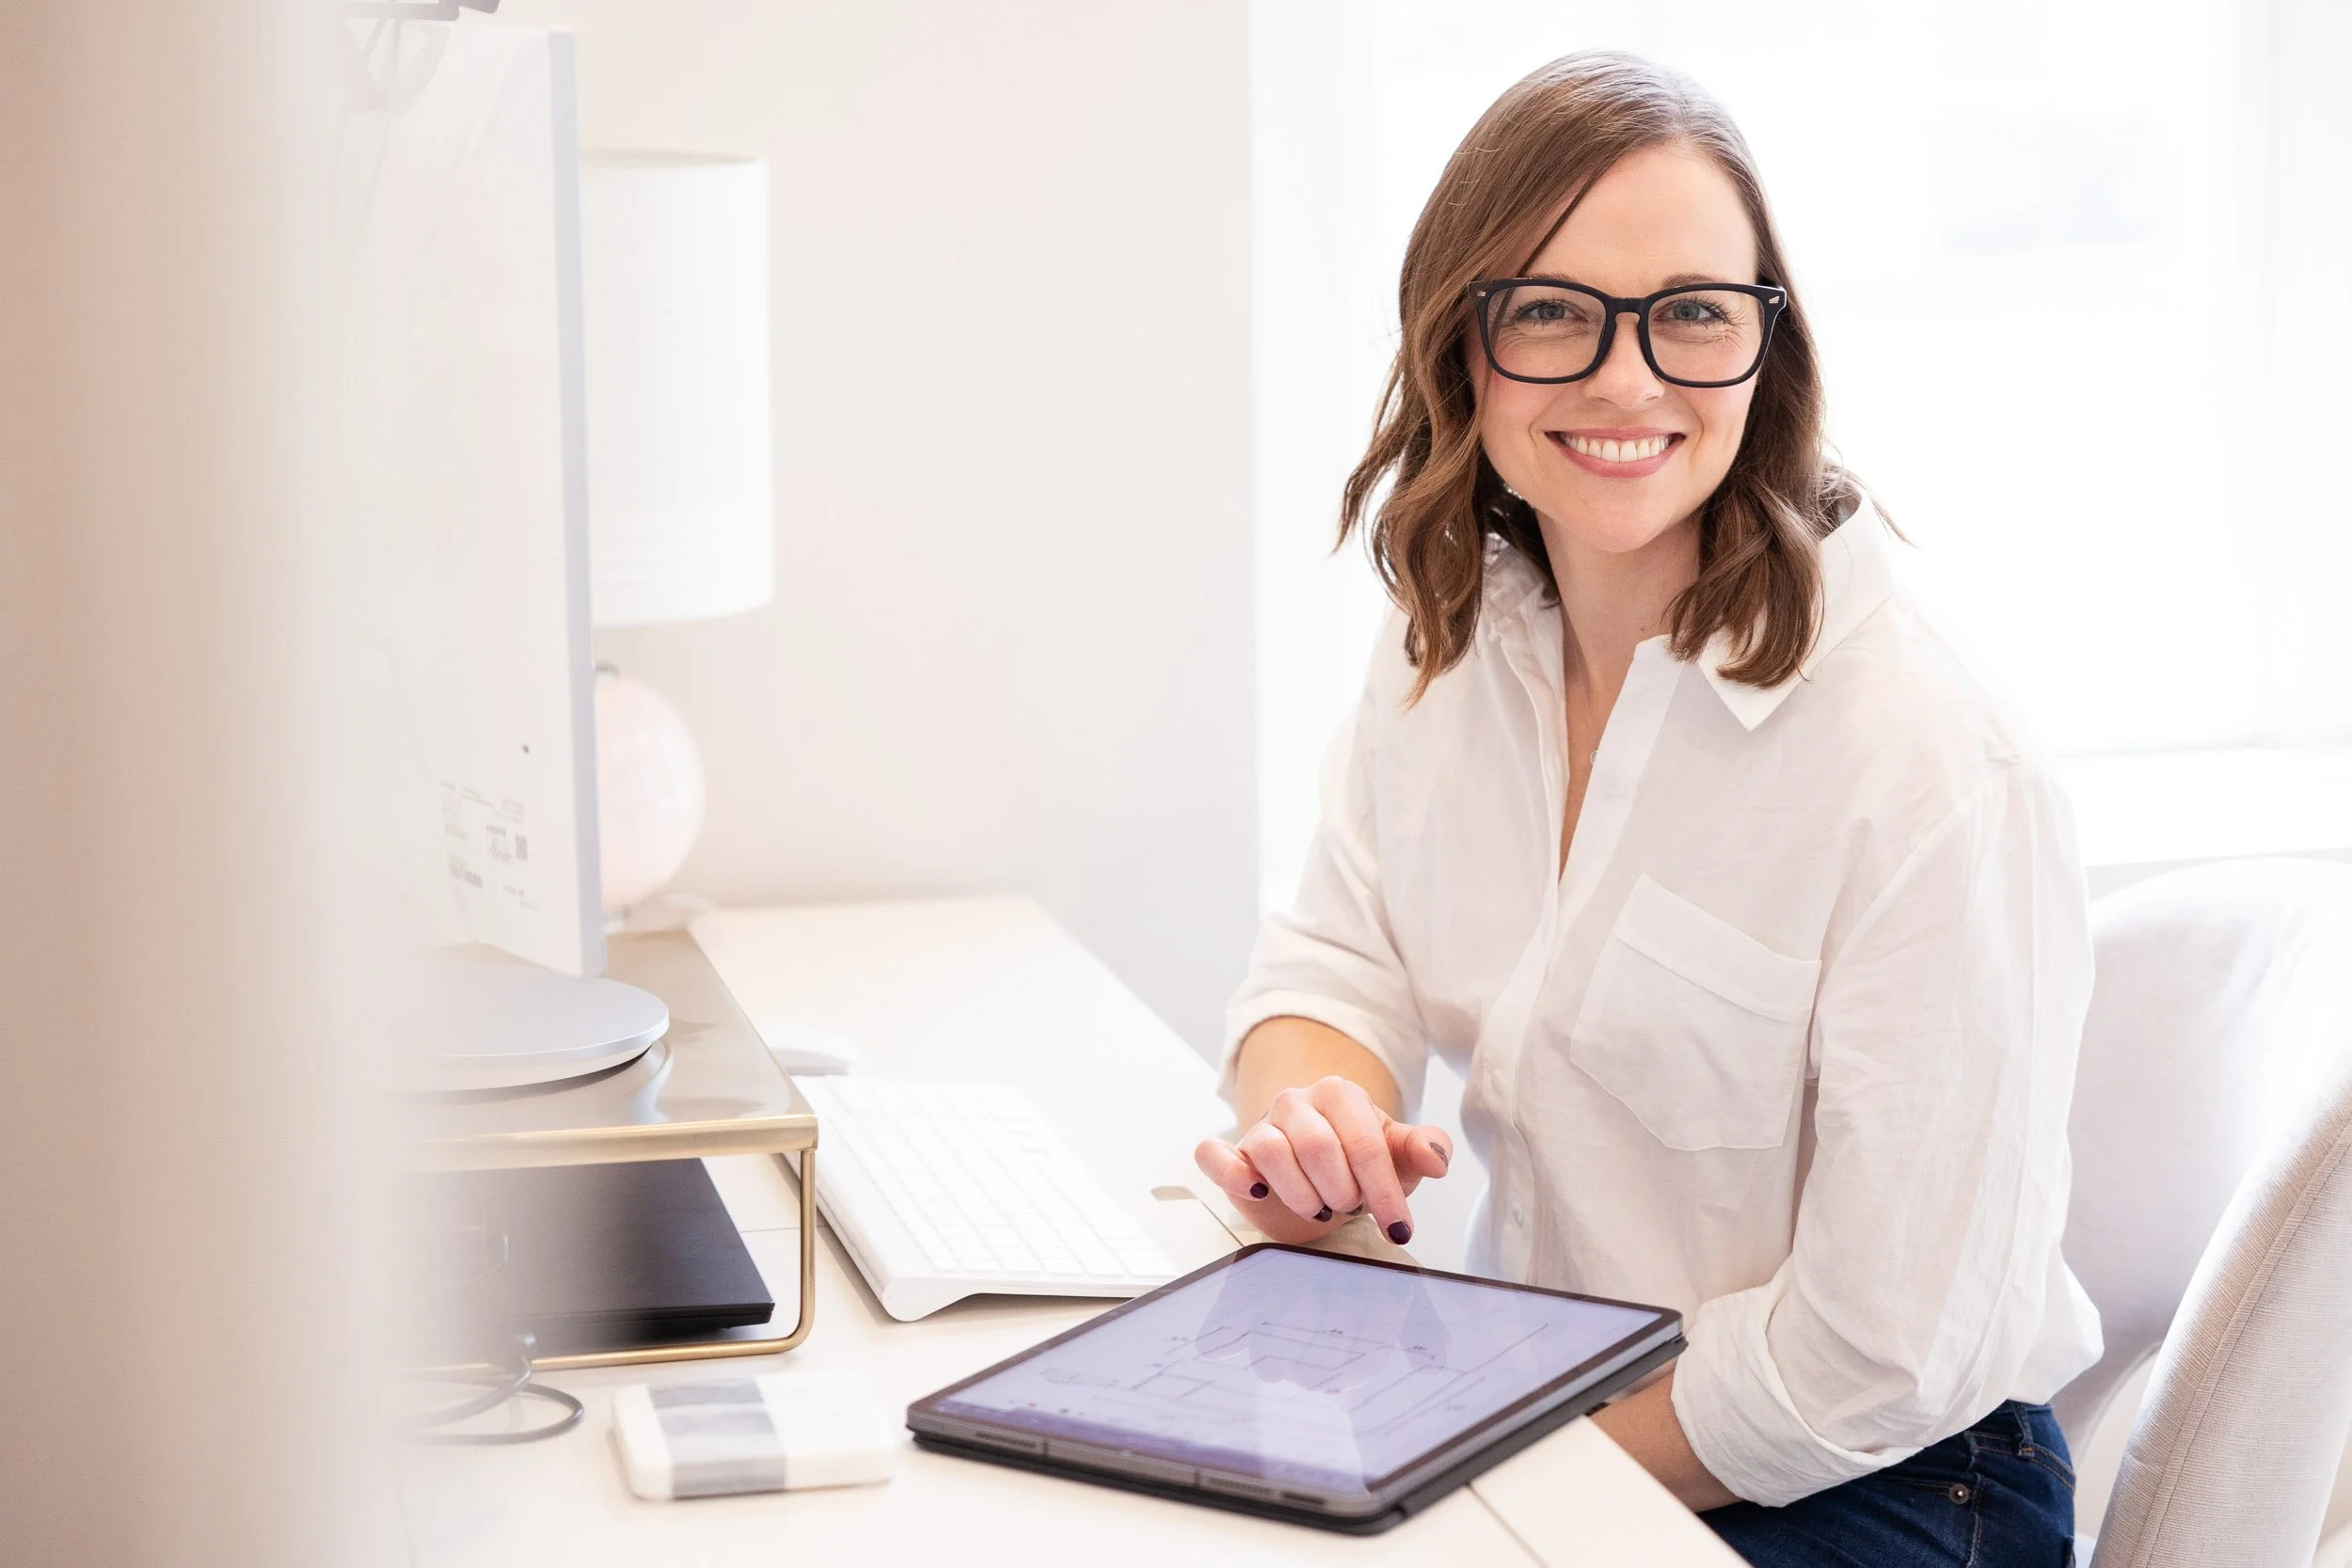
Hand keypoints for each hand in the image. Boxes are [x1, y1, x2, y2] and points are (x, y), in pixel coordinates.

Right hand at [1194, 1075, 1452, 1245]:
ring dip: (1301, 1193)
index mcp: (1340, 1094)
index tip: (1399, 1229)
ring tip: (1318, 1207)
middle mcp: (1296, 1101)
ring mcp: (1261, 1125)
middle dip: (1342, 1190)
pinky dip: (1231, 1172)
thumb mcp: (1397, 1157)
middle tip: (1351, 1207)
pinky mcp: (1233, 1154)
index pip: (1363, 1142)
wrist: (1320, 1177)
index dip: (1384, 1190)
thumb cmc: (1361, 1164)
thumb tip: (1436, 1157)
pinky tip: (1257, 1191)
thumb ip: (1423, 1149)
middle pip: (1317, 1146)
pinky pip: (1213, 1155)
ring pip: (1271, 1151)